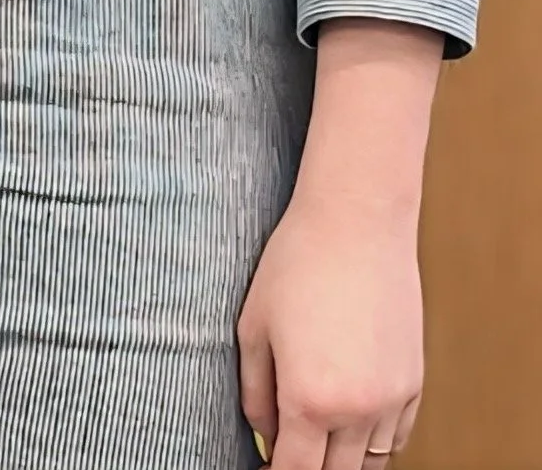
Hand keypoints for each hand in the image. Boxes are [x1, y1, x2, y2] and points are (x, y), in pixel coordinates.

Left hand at [237, 193, 422, 468]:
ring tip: (318, 440)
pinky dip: (374, 442)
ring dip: (343, 461)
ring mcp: (392, 400)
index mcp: (308, 399)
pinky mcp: (414, 384)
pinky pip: (396, 438)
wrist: (356, 223)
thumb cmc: (296, 263)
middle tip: (290, 454)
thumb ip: (254, 390)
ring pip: (370, 462)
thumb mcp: (253, 325)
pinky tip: (352, 423)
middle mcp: (356, 410)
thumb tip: (263, 435)